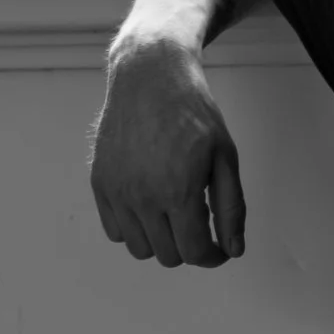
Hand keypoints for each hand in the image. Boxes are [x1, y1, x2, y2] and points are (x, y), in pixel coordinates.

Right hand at [89, 33, 245, 267]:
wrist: (149, 77)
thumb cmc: (193, 113)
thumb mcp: (225, 156)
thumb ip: (231, 207)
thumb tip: (233, 250)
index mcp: (178, 191)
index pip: (194, 252)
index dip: (212, 257)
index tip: (219, 248)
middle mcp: (142, 196)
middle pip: (168, 255)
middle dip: (190, 245)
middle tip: (199, 218)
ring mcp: (117, 191)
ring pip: (139, 249)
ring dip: (160, 240)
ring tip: (174, 212)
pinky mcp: (100, 183)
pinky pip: (115, 230)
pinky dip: (134, 228)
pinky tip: (150, 205)